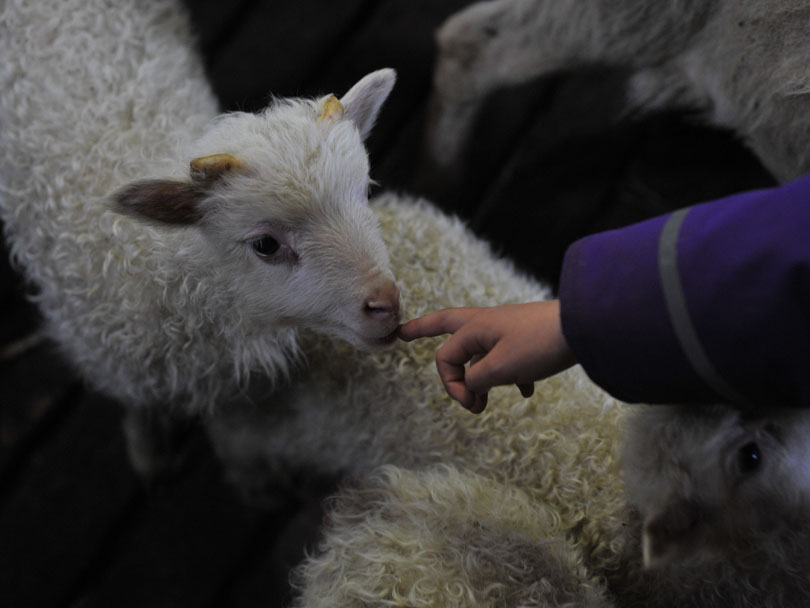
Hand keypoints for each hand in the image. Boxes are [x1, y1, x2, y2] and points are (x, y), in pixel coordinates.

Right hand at [398, 301, 575, 412]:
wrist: (585, 328)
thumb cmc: (540, 344)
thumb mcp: (501, 368)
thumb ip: (477, 380)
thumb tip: (471, 386)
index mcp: (476, 328)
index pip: (446, 358)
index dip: (451, 385)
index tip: (472, 404)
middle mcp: (487, 324)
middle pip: (446, 326)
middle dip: (424, 330)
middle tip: (403, 333)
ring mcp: (507, 330)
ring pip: (480, 352)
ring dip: (477, 377)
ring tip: (482, 405)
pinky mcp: (527, 339)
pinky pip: (508, 358)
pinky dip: (510, 377)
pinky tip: (525, 393)